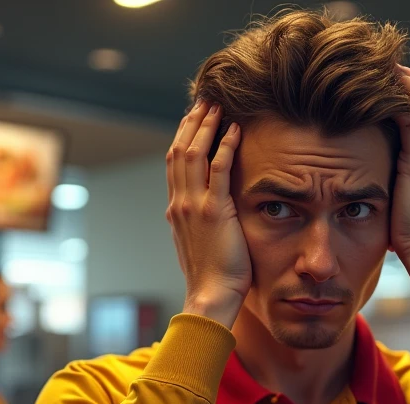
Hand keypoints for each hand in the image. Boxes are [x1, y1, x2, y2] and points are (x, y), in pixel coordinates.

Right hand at [166, 100, 249, 327]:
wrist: (210, 297)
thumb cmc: (211, 277)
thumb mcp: (199, 242)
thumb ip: (198, 222)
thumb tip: (203, 211)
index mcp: (176, 209)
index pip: (175, 163)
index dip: (183, 136)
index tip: (194, 117)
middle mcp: (180, 203)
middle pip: (180, 150)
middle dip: (191, 122)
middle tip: (204, 100)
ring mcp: (194, 206)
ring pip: (194, 153)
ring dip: (206, 126)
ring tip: (217, 106)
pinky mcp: (214, 211)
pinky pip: (218, 170)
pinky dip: (225, 146)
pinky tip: (234, 130)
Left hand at [391, 67, 409, 292]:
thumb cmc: (409, 228)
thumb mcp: (404, 189)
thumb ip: (396, 168)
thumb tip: (370, 157)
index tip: (381, 78)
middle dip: (405, 74)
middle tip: (374, 67)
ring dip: (401, 78)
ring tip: (373, 70)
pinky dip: (395, 99)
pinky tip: (373, 93)